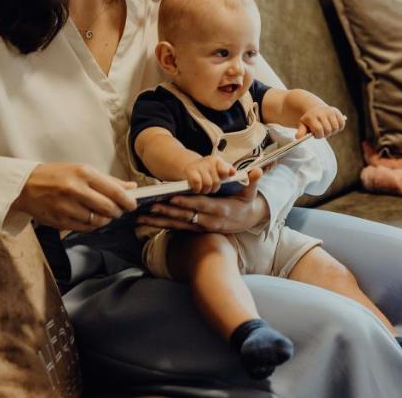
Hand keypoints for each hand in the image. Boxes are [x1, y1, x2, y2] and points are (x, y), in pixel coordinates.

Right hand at [12, 162, 137, 231]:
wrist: (25, 186)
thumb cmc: (56, 175)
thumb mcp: (81, 170)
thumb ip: (107, 180)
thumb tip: (131, 187)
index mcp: (83, 173)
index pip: (114, 191)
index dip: (127, 201)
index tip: (133, 204)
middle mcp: (75, 189)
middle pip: (108, 208)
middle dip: (117, 212)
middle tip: (118, 211)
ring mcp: (67, 207)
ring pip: (97, 220)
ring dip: (105, 220)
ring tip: (104, 215)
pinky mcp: (60, 221)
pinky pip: (85, 228)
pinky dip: (92, 225)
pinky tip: (91, 219)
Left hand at [137, 167, 268, 233]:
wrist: (248, 221)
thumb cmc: (246, 203)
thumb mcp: (251, 192)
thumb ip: (252, 181)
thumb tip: (257, 171)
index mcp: (221, 210)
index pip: (201, 205)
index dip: (187, 202)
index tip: (173, 197)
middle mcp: (210, 221)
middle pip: (186, 216)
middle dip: (168, 211)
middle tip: (151, 206)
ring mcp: (202, 227)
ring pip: (179, 224)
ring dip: (160, 221)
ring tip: (143, 217)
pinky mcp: (197, 230)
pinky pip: (178, 228)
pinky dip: (164, 225)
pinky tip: (150, 222)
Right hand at [183, 155, 235, 193]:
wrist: (191, 167)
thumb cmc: (207, 172)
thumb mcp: (218, 170)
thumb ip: (228, 171)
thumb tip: (233, 172)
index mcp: (218, 161)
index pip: (225, 171)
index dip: (224, 178)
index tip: (221, 179)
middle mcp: (209, 161)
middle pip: (216, 182)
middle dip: (213, 188)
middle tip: (209, 187)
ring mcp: (199, 165)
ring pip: (207, 184)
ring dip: (205, 189)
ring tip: (203, 188)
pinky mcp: (189, 170)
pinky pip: (197, 183)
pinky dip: (197, 188)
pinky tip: (196, 188)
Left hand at [297, 104, 345, 138]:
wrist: (315, 109)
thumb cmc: (309, 120)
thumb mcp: (302, 125)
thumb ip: (301, 132)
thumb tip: (298, 137)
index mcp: (312, 116)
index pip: (319, 130)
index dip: (319, 135)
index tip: (316, 135)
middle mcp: (321, 112)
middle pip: (328, 130)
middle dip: (325, 134)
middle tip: (322, 132)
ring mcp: (330, 111)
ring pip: (335, 128)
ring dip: (332, 132)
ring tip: (327, 129)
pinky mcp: (337, 112)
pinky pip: (342, 124)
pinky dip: (339, 127)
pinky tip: (333, 126)